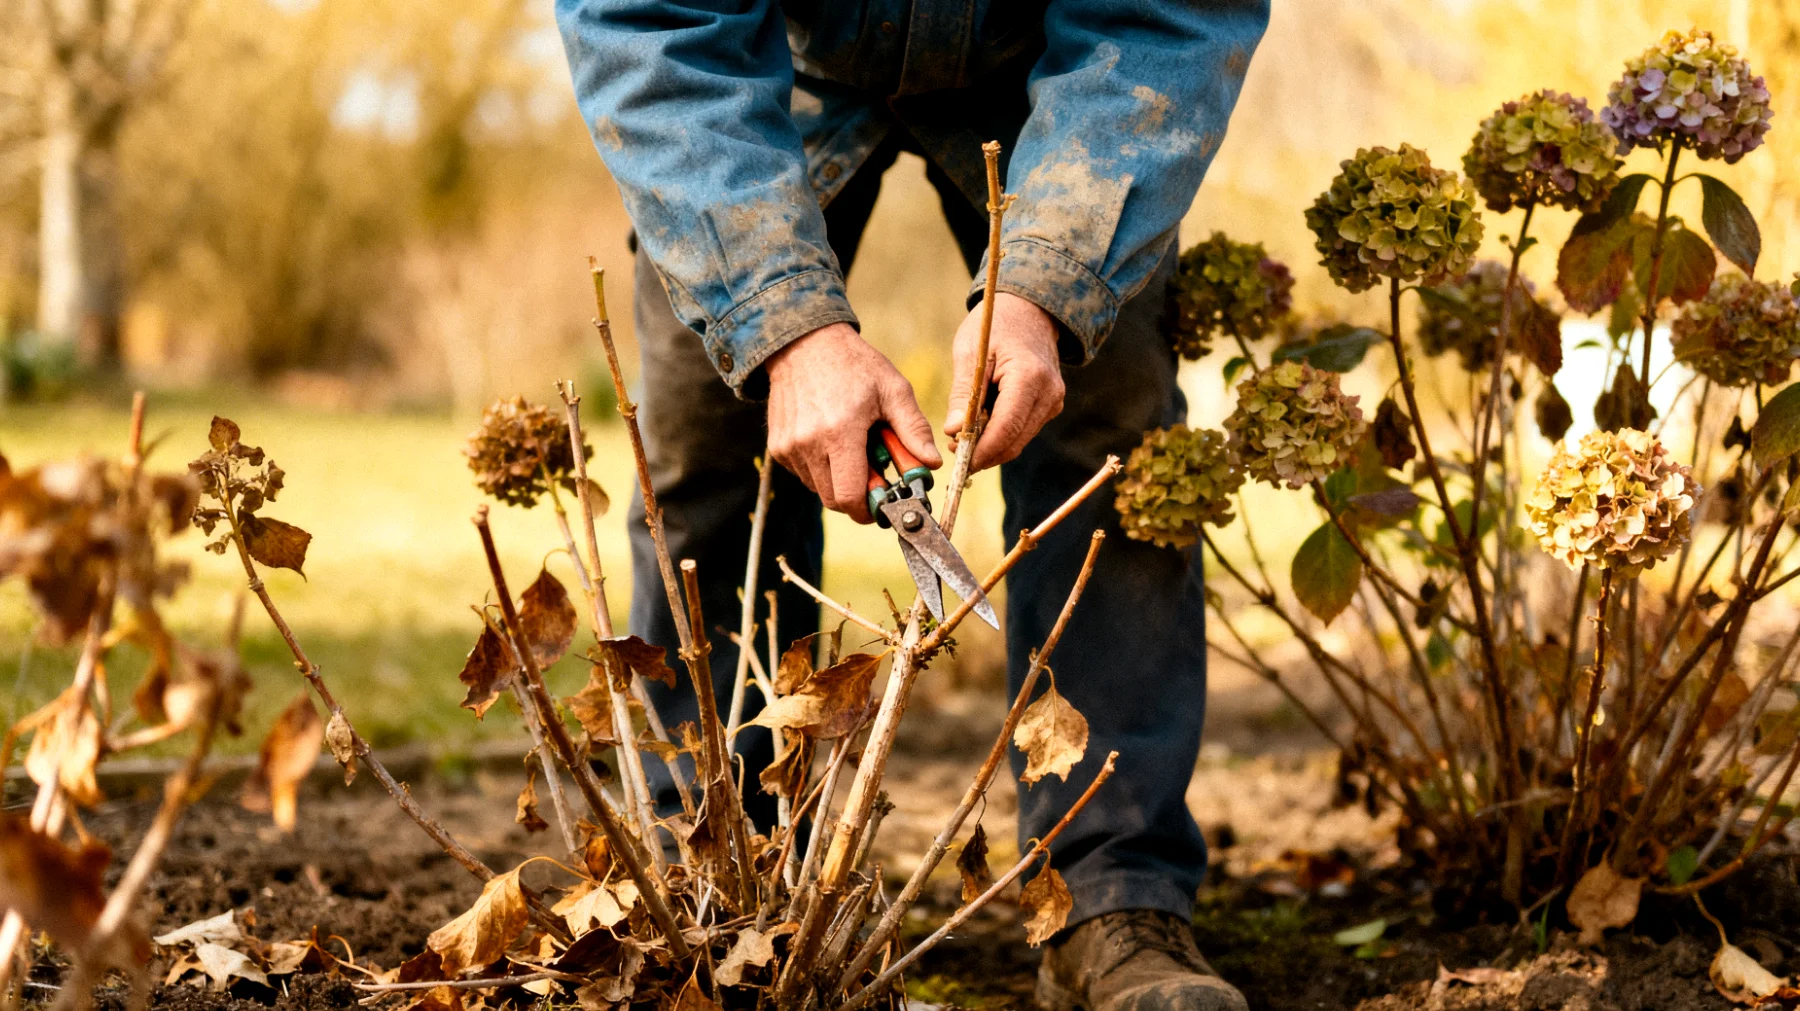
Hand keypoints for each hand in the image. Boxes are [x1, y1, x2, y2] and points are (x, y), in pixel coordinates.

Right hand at [767, 322, 941, 522]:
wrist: (803, 344)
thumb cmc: (854, 365)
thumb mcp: (893, 389)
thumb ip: (914, 429)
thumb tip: (932, 464)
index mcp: (840, 432)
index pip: (850, 497)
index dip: (868, 510)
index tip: (883, 502)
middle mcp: (808, 444)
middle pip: (834, 500)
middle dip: (858, 497)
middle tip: (873, 475)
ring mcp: (789, 447)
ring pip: (819, 489)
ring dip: (839, 481)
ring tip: (852, 449)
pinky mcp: (778, 447)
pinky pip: (804, 475)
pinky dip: (822, 470)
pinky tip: (831, 441)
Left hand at [943, 293, 1064, 470]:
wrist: (1030, 311)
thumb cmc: (995, 325)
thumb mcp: (970, 352)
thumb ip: (963, 393)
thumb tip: (953, 431)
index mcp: (1029, 377)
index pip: (1006, 428)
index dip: (982, 451)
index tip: (958, 460)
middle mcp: (1048, 394)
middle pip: (1014, 441)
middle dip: (984, 453)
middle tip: (954, 450)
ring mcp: (1053, 402)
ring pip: (1019, 440)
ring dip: (991, 446)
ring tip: (963, 437)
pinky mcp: (1050, 406)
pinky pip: (1023, 430)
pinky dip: (1001, 434)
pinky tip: (981, 426)